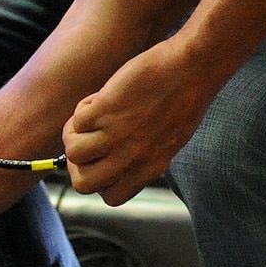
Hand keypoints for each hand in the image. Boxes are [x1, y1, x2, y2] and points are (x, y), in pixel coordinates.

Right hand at [63, 39, 221, 204]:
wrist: (192, 69)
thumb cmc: (184, 98)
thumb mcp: (168, 139)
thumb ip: (142, 155)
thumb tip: (112, 155)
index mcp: (149, 168)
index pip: (111, 197)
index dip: (101, 179)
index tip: (106, 158)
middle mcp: (131, 158)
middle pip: (83, 184)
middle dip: (79, 163)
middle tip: (87, 139)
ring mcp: (117, 134)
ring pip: (73, 152)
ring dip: (74, 133)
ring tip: (91, 115)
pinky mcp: (106, 110)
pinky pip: (77, 121)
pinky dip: (83, 107)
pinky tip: (101, 97)